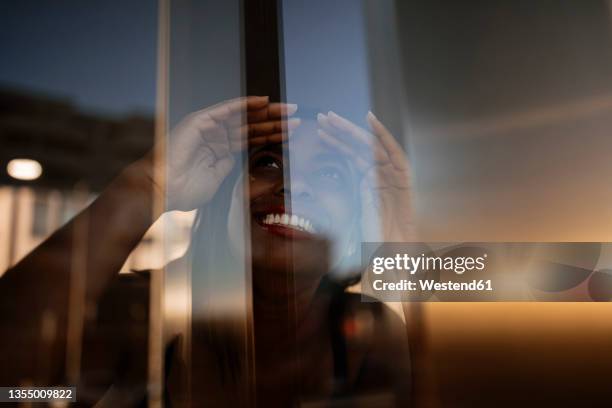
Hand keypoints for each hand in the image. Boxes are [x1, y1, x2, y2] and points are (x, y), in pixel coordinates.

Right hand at [165, 96, 298, 210]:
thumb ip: (229, 168)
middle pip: (252, 125)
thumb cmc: (185, 191)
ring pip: (243, 116)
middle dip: (275, 121)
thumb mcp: (217, 180)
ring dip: (266, 112)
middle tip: (297, 116)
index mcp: (220, 150)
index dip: (272, 135)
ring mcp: (208, 126)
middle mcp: (216, 135)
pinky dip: (245, 104)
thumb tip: (240, 159)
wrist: (162, 190)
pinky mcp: (200, 120)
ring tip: (288, 109)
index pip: (252, 138)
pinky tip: (264, 101)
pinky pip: (227, 109)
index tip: (292, 132)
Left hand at [317, 111, 414, 241]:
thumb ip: (341, 198)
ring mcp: (391, 176)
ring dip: (352, 129)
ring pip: (371, 145)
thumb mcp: (349, 215)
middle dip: (340, 131)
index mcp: (367, 183)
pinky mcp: (403, 179)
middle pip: (358, 147)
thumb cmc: (372, 242)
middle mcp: (379, 176)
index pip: (350, 156)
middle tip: (321, 117)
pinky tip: (370, 120)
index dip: (336, 143)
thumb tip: (319, 183)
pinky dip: (383, 135)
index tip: (319, 131)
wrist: (393, 256)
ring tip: (333, 117)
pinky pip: (393, 152)